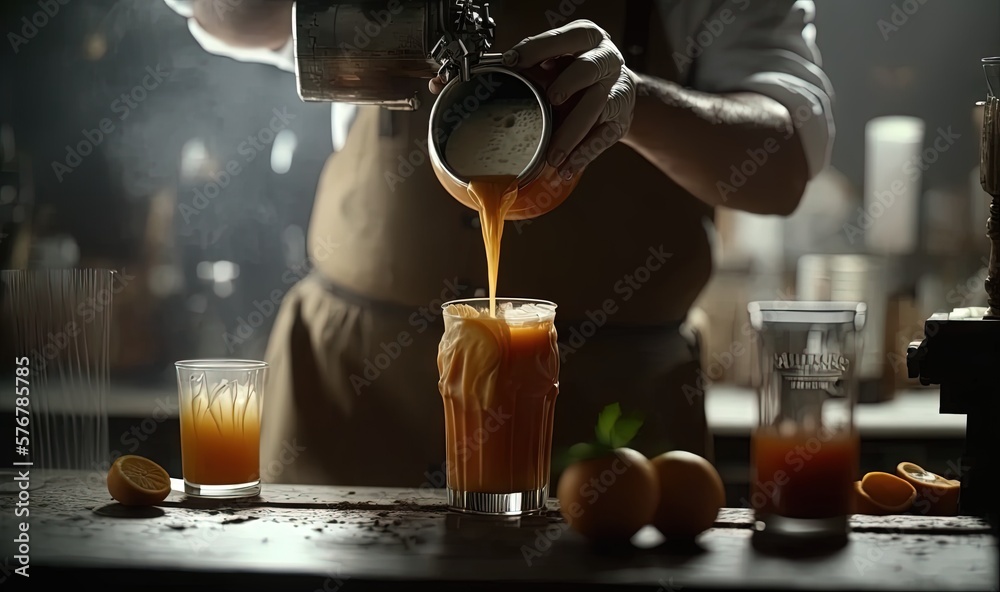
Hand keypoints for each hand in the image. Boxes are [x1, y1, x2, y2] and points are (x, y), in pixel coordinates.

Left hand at [505, 20, 635, 178]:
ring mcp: (618, 89)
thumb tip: (502, 75)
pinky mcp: (622, 117)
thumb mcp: (561, 60)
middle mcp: (607, 60)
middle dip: (570, 82)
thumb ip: (538, 65)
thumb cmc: (579, 73)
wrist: (617, 90)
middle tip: (552, 99)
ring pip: (598, 106)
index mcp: (588, 39)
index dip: (539, 48)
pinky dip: (584, 154)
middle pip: (590, 68)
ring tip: (553, 156)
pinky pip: (604, 136)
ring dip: (572, 132)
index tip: (514, 61)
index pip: (565, 38)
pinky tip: (567, 168)